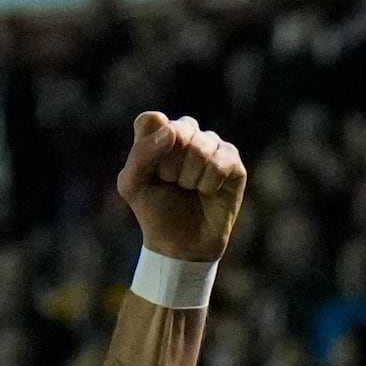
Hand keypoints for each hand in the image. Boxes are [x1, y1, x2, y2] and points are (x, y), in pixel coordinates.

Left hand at [117, 109, 249, 264]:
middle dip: (171, 166)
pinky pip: (222, 162)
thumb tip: (172, 131)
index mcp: (158, 133)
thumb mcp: (132, 184)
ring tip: (188, 189)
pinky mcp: (233, 163)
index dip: (151, 147)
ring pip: (202, 147)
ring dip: (190, 177)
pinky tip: (207, 192)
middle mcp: (186, 134)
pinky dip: (209, 184)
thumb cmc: (154, 211)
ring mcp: (212, 146)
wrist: (180, 244)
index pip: (153, 120)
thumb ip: (141, 153)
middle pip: (179, 130)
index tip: (152, 171)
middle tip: (171, 183)